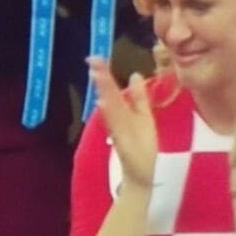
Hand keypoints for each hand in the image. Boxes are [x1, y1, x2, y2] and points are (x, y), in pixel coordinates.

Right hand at [87, 58, 156, 189]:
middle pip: (110, 96)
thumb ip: (138, 98)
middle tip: (92, 60)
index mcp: (126, 113)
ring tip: (97, 75)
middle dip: (103, 78)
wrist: (142, 177)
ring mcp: (121, 132)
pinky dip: (110, 115)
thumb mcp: (143, 118)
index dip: (106, 74)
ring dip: (104, 92)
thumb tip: (134, 74)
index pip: (114, 90)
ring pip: (111, 108)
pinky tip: (103, 102)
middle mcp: (120, 121)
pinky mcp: (124, 144)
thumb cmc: (142, 148)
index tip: (96, 58)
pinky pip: (117, 126)